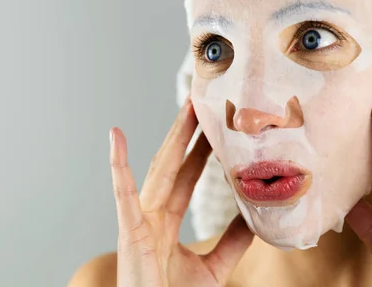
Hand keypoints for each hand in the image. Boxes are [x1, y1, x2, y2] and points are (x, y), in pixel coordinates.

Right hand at [110, 98, 253, 286]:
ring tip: (186, 107)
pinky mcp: (128, 231)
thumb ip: (230, 244)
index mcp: (165, 222)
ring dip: (172, 138)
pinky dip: (118, 165)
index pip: (187, 177)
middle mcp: (151, 214)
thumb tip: (255, 219)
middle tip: (203, 101)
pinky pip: (123, 194)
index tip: (214, 126)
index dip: (200, 150)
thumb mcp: (212, 270)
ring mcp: (138, 220)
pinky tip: (116, 137)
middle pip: (173, 165)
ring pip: (158, 170)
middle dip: (188, 134)